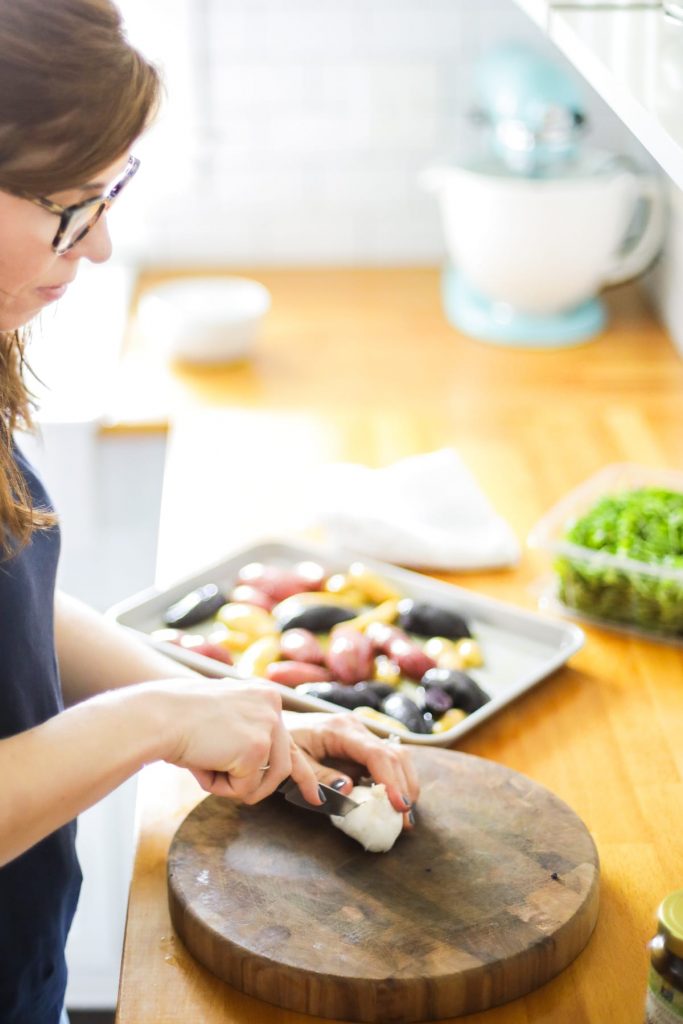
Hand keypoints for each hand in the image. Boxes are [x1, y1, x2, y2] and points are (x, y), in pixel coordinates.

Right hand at [147, 678, 320, 805]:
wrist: (159, 716)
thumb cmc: (177, 721)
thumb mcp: (222, 721)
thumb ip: (245, 736)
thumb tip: (259, 774)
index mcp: (264, 695)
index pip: (288, 737)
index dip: (301, 770)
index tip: (315, 794)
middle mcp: (272, 705)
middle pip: (286, 761)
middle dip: (273, 788)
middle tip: (304, 803)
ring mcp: (267, 725)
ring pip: (268, 779)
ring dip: (239, 787)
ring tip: (211, 773)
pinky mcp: (257, 747)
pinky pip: (246, 787)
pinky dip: (222, 788)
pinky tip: (205, 767)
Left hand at [284, 712, 419, 829]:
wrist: (274, 726)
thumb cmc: (281, 744)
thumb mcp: (293, 762)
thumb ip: (319, 776)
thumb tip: (348, 790)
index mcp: (340, 729)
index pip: (376, 753)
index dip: (391, 780)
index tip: (398, 806)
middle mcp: (356, 728)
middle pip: (393, 755)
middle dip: (404, 787)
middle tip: (406, 820)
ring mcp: (361, 735)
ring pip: (396, 756)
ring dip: (405, 784)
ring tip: (405, 815)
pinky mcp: (361, 745)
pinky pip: (386, 761)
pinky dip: (396, 781)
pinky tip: (395, 803)